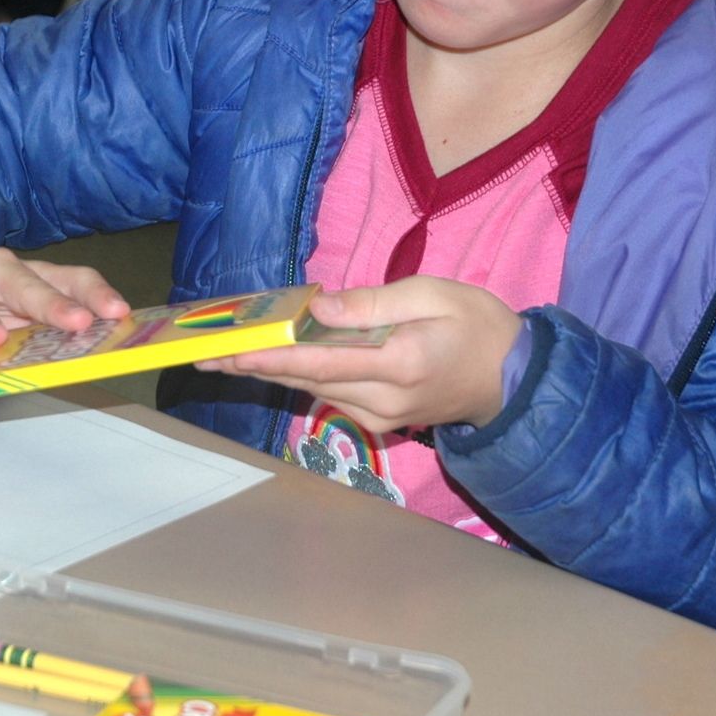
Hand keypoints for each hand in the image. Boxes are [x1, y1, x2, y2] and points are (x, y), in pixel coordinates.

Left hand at [194, 277, 521, 433]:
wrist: (512, 379)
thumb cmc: (477, 325)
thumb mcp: (433, 293)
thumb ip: (374, 303)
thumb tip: (319, 312)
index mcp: (399, 363)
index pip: (321, 362)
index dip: (271, 358)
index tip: (230, 353)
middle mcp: (383, 399)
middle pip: (305, 380)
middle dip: (252, 366)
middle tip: (203, 355)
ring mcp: (380, 417)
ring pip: (313, 390)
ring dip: (270, 372)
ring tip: (224, 355)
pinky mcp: (379, 421)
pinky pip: (331, 394)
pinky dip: (300, 376)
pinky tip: (271, 361)